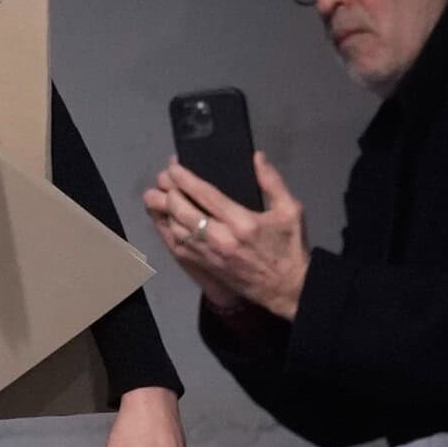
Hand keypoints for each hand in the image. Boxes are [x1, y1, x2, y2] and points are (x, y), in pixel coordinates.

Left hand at [143, 152, 310, 318]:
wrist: (286, 289)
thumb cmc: (289, 248)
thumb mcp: (291, 210)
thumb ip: (272, 182)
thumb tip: (256, 157)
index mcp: (242, 222)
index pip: (205, 195)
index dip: (184, 179)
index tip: (173, 167)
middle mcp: (221, 238)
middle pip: (182, 211)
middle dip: (168, 192)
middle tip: (163, 178)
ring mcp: (210, 254)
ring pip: (175, 229)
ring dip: (163, 211)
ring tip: (156, 194)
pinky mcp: (205, 265)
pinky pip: (178, 246)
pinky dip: (167, 231)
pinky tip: (164, 219)